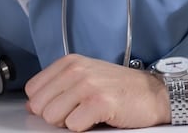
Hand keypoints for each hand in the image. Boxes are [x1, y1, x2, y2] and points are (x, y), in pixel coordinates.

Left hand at [25, 54, 168, 130]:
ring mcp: (88, 85)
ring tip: (89, 113)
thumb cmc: (121, 88)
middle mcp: (76, 70)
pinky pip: (73, 126)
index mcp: (70, 62)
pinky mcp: (100, 102)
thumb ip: (58, 86)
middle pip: (40, 107)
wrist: (154, 93)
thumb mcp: (86, 76)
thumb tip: (32, 105)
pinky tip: (98, 118)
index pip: (33, 91)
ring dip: (71, 122)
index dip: (47, 104)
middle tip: (79, 110)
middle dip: (57, 115)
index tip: (65, 103)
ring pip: (53, 118)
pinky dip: (84, 128)